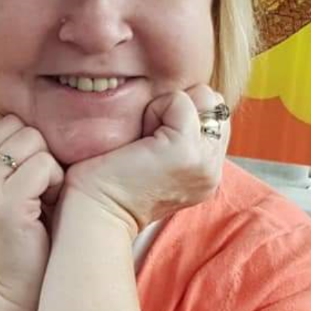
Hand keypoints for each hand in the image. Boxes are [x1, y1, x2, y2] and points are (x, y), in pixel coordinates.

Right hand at [0, 114, 63, 310]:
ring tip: (44, 196)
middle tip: (40, 186)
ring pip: (32, 139)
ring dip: (48, 165)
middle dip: (38, 149)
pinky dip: (55, 182)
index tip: (30, 174)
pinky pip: (43, 165)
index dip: (23, 140)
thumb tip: (32, 123)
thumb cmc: (17, 244)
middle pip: (15, 124)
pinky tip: (49, 206)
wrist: (8, 296)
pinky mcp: (7, 203)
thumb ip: (4, 161)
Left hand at [63, 85, 228, 236]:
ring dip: (167, 108)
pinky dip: (155, 109)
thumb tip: (181, 99)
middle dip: (179, 107)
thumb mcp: (157, 160)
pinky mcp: (186, 149)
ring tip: (145, 140)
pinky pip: (180, 100)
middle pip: (214, 102)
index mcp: (207, 172)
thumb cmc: (110, 183)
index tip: (152, 143)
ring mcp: (204, 160)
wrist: (95, 213)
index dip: (181, 114)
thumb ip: (179, 137)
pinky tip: (140, 140)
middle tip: (148, 139)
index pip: (215, 116)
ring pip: (202, 97)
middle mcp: (213, 168)